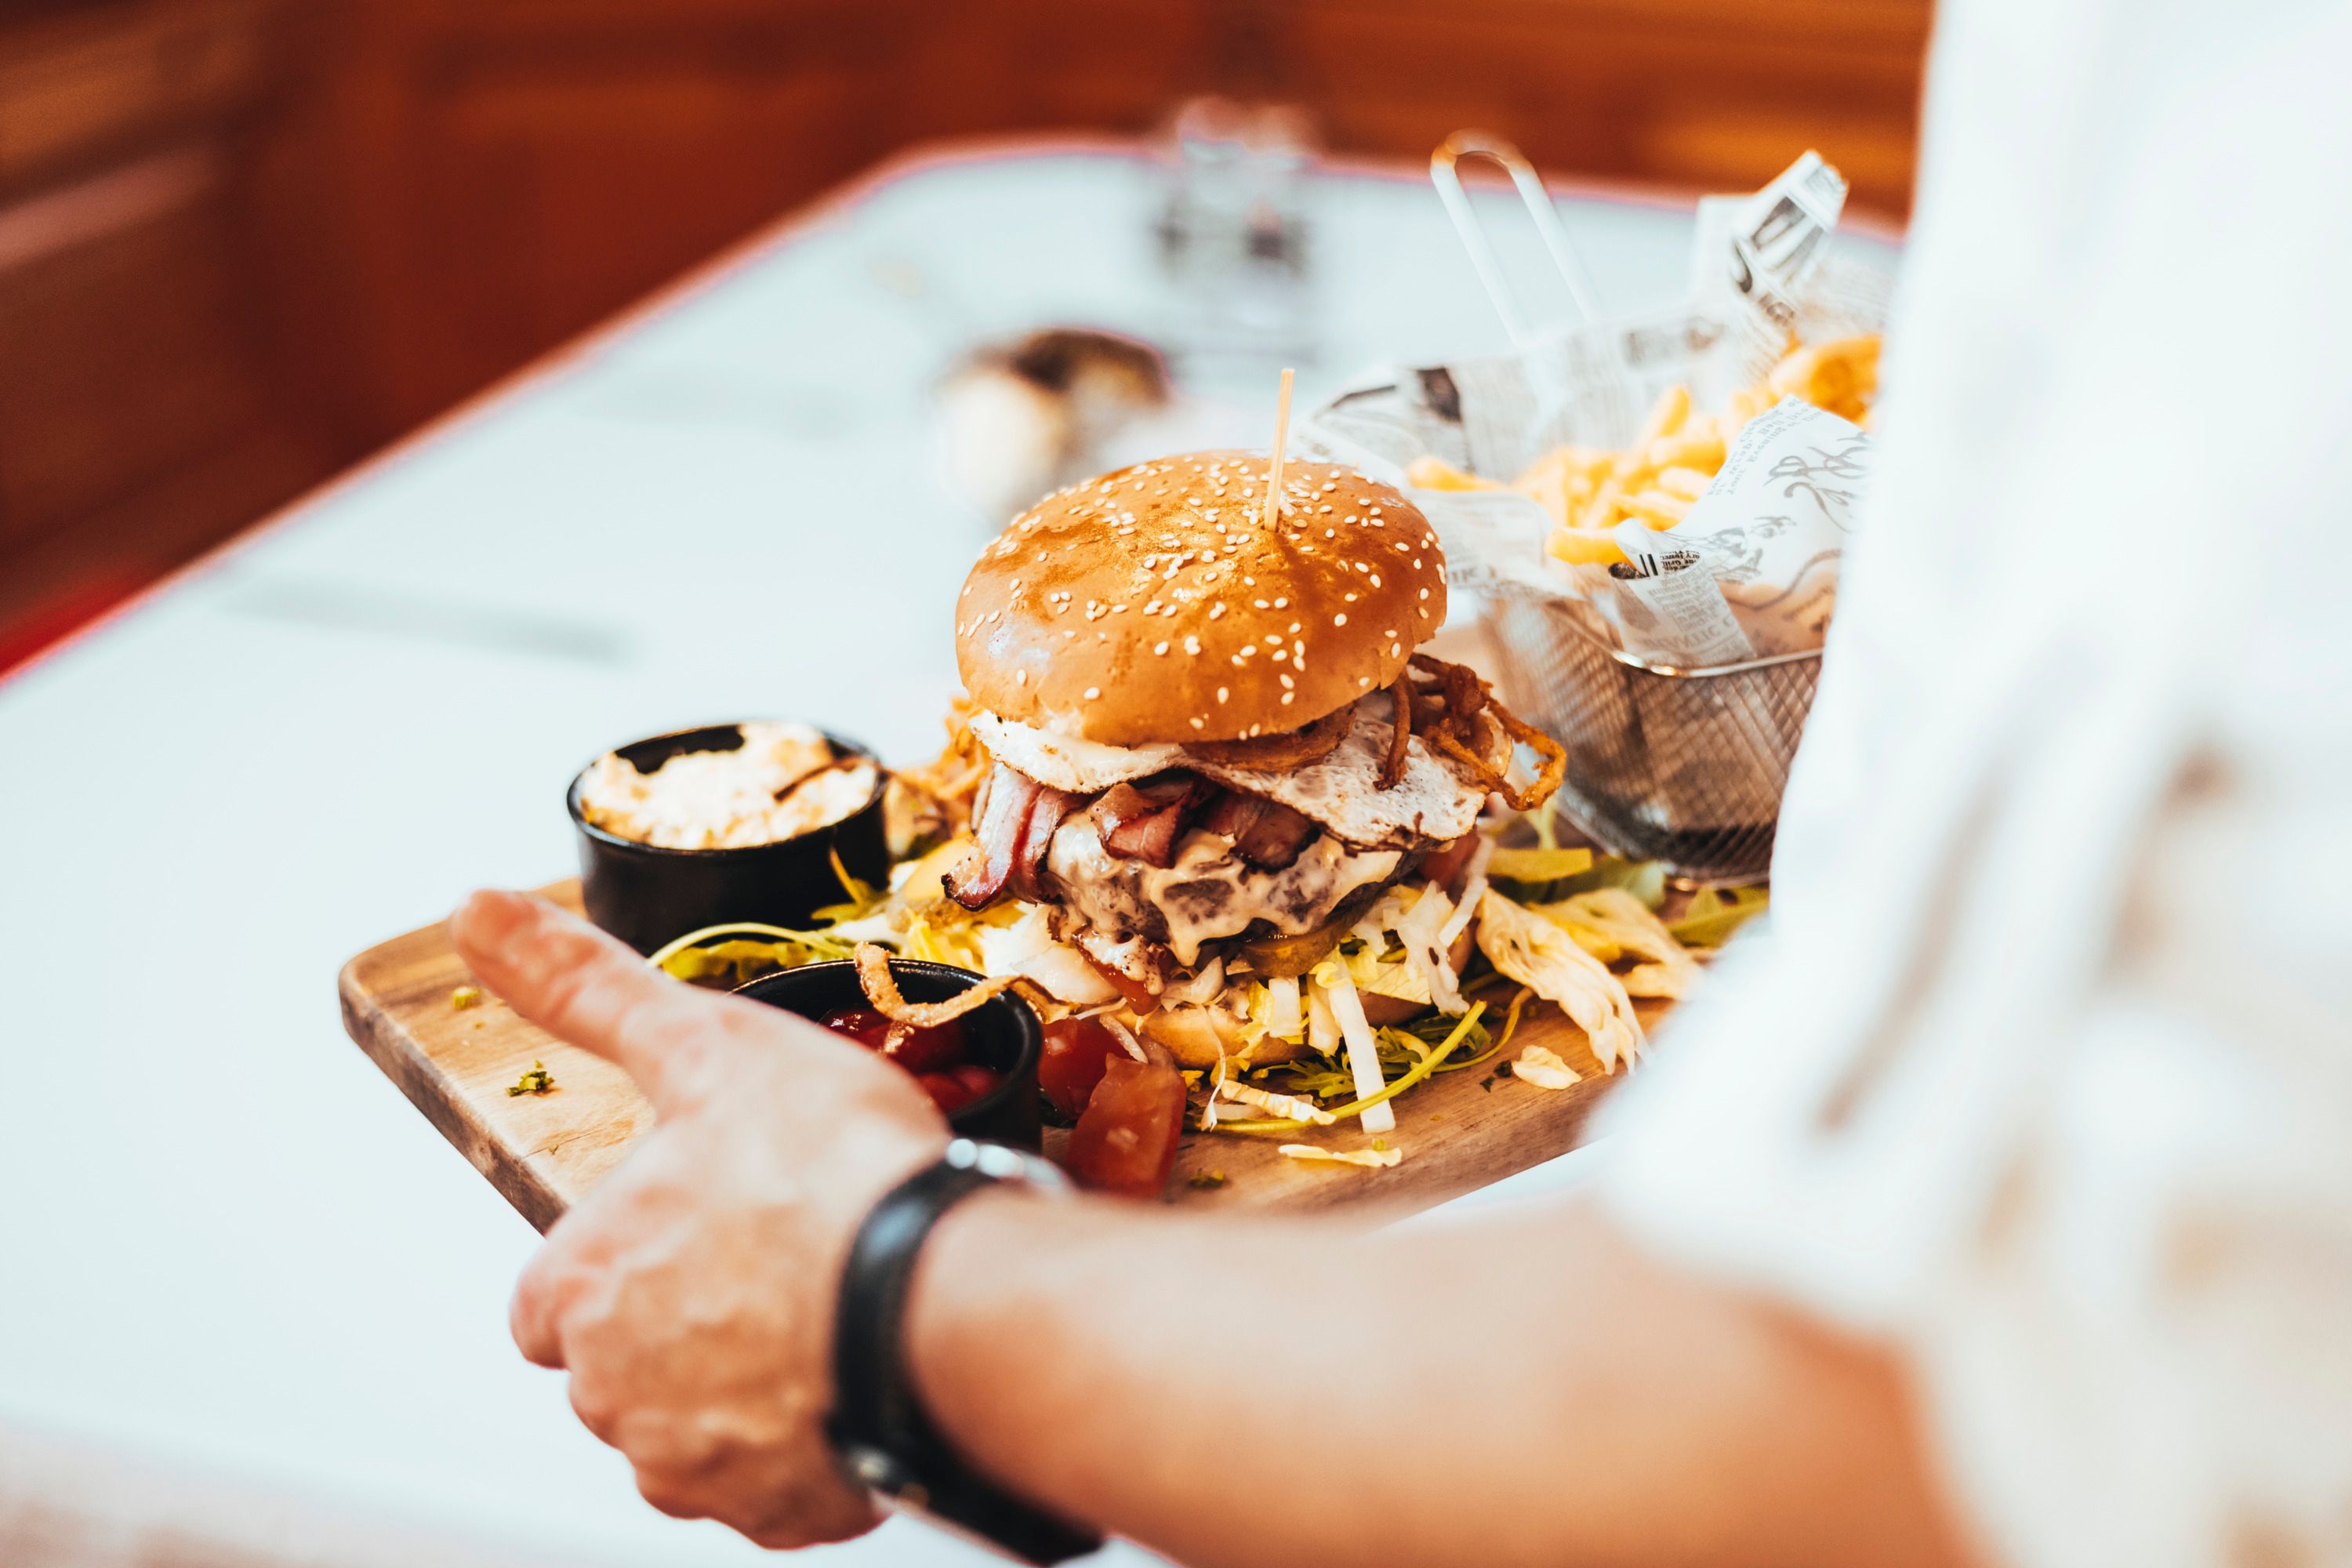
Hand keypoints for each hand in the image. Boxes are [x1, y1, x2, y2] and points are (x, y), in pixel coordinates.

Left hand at [450, 890, 946, 1547]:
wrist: (940, 1291)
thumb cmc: (828, 1173)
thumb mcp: (702, 1043)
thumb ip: (587, 989)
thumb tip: (477, 912)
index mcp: (578, 1289)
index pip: (552, 1298)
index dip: (625, 1254)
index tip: (698, 1224)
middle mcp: (614, 1393)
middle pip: (630, 1364)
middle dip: (694, 1322)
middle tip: (786, 1257)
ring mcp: (696, 1465)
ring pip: (702, 1429)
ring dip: (753, 1383)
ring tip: (833, 1309)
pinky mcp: (781, 1512)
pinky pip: (782, 1484)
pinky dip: (814, 1440)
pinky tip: (861, 1369)